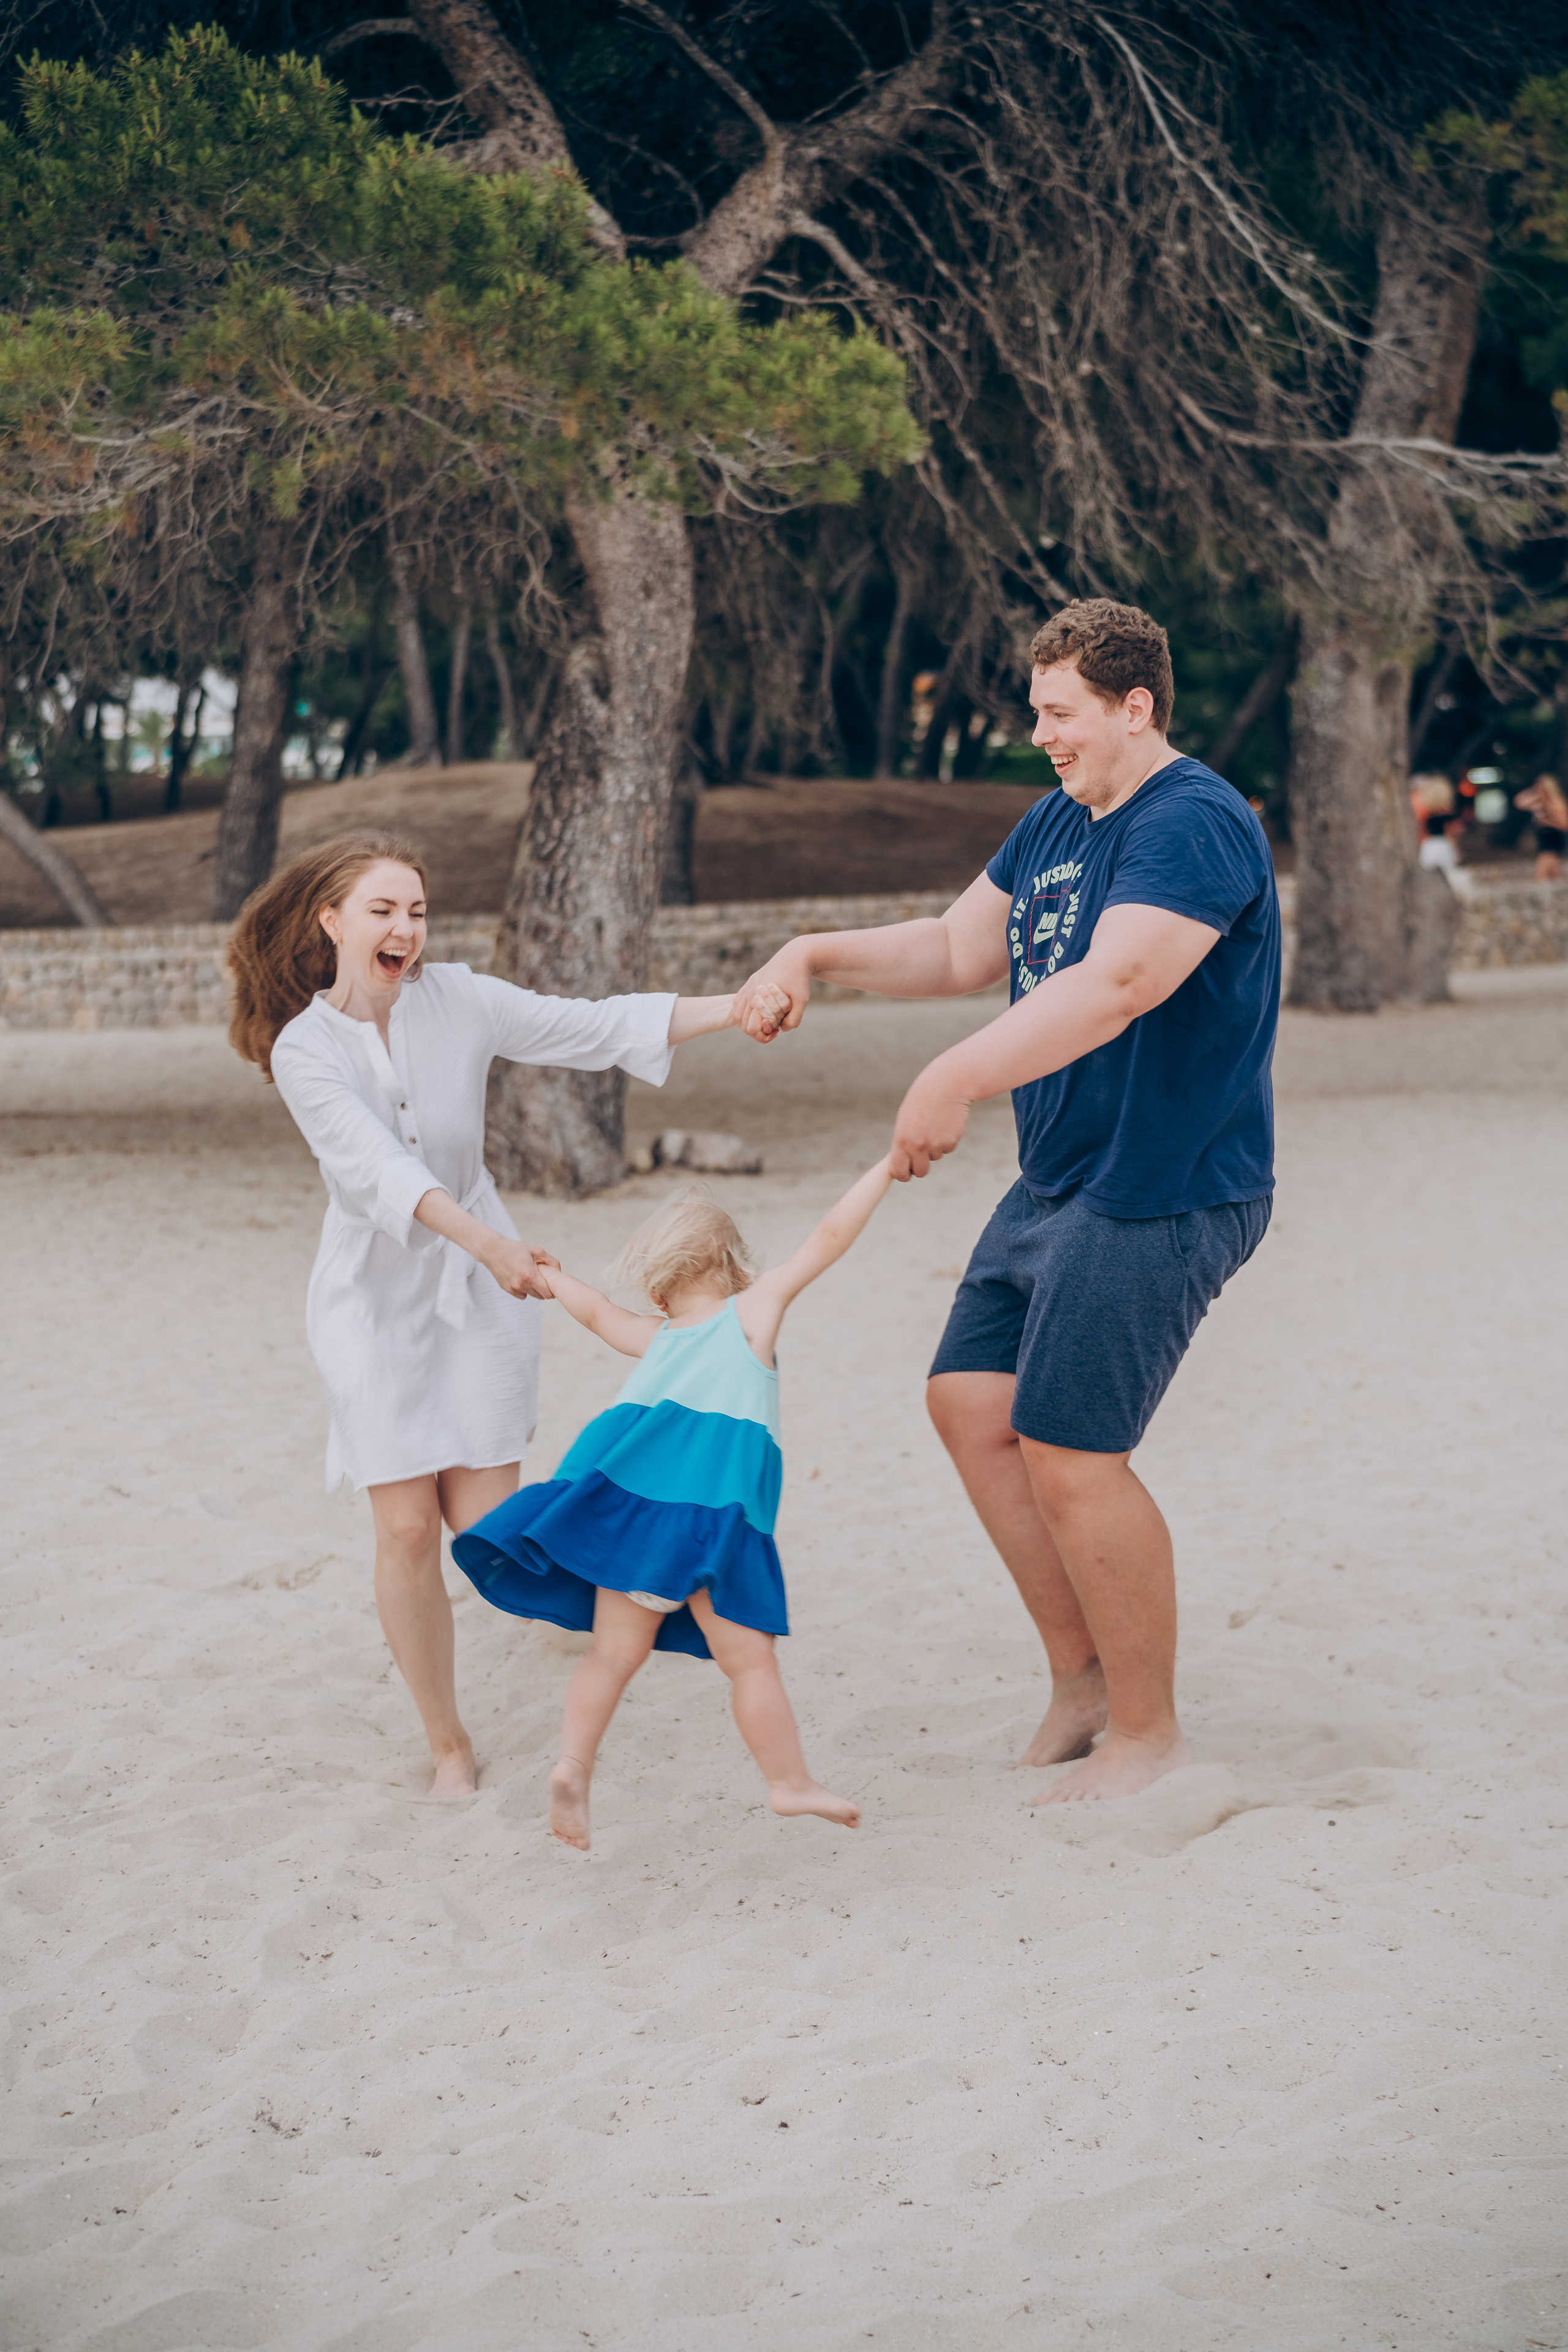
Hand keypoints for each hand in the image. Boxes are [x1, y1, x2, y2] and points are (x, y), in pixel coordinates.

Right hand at [484, 1239, 558, 1299]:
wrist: (492, 1250)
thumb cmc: (515, 1248)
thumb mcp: (536, 1250)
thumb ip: (550, 1260)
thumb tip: (559, 1270)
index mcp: (530, 1275)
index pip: (547, 1293)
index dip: (552, 1290)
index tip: (553, 1284)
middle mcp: (521, 1284)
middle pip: (540, 1296)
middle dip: (544, 1290)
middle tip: (545, 1280)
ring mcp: (513, 1288)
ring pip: (530, 1295)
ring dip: (534, 1290)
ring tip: (533, 1277)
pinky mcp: (506, 1289)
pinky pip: (521, 1294)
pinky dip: (524, 1289)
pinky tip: (523, 1279)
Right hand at [733, 945, 812, 1041]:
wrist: (794, 956)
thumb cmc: (799, 978)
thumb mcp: (802, 1000)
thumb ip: (794, 1019)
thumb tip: (782, 1030)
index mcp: (760, 997)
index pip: (751, 1028)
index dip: (763, 1036)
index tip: (777, 1031)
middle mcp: (750, 993)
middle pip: (742, 1024)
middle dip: (757, 1031)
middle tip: (773, 1028)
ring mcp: (748, 987)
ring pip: (737, 1015)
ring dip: (748, 1023)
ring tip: (764, 1022)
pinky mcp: (749, 983)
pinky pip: (738, 1003)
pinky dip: (743, 1013)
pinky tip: (757, 1014)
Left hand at [890, 1063, 969, 1179]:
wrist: (946, 1085)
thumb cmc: (922, 1100)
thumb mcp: (905, 1120)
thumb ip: (903, 1141)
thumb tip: (903, 1161)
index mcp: (901, 1140)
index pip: (899, 1171)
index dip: (903, 1174)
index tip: (906, 1171)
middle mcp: (918, 1146)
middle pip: (920, 1172)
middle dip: (921, 1166)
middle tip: (922, 1153)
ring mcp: (936, 1145)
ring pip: (935, 1157)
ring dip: (934, 1147)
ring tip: (934, 1125)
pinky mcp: (951, 1142)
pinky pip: (947, 1149)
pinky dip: (946, 1140)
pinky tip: (945, 1123)